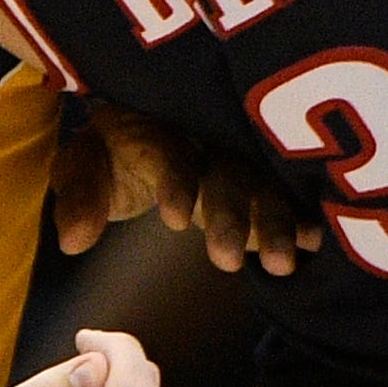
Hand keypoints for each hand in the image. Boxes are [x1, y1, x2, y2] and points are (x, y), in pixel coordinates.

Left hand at [50, 100, 323, 275]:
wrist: (148, 120)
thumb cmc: (115, 151)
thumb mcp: (86, 168)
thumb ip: (80, 199)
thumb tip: (72, 241)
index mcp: (156, 125)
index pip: (169, 151)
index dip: (175, 182)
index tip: (175, 220)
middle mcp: (206, 132)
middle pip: (223, 168)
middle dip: (227, 213)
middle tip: (224, 262)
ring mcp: (242, 149)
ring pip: (263, 181)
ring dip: (274, 222)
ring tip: (281, 265)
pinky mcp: (266, 170)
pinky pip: (289, 187)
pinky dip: (303, 213)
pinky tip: (316, 242)